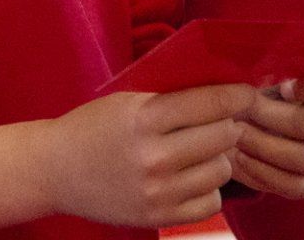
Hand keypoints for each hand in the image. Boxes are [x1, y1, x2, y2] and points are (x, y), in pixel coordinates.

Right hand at [41, 84, 258, 227]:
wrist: (56, 170)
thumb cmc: (94, 127)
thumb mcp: (127, 100)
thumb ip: (171, 96)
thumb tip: (223, 86)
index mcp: (143, 118)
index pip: (208, 103)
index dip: (236, 95)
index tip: (247, 92)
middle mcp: (153, 157)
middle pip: (223, 135)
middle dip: (227, 124)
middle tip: (219, 121)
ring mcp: (158, 192)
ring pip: (222, 170)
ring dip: (218, 157)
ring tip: (200, 150)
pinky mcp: (160, 217)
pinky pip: (212, 202)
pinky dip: (208, 188)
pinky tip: (190, 176)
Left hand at [227, 60, 303, 198]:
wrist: (237, 129)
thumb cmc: (246, 93)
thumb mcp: (252, 73)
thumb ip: (257, 65)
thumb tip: (242, 63)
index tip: (283, 86)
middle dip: (272, 117)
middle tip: (242, 110)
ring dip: (265, 147)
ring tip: (237, 136)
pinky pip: (295, 186)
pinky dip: (263, 173)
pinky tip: (240, 159)